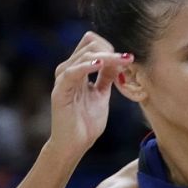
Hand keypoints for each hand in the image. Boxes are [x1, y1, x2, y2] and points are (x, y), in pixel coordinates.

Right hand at [48, 32, 127, 157]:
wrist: (75, 144)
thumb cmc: (86, 122)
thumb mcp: (101, 94)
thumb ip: (106, 77)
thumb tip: (119, 61)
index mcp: (77, 69)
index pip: (91, 43)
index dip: (109, 46)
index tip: (127, 58)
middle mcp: (68, 70)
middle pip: (89, 44)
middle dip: (111, 50)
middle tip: (128, 60)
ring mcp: (63, 79)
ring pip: (84, 55)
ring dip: (107, 56)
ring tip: (123, 61)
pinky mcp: (60, 91)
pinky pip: (72, 72)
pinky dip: (87, 65)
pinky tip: (101, 64)